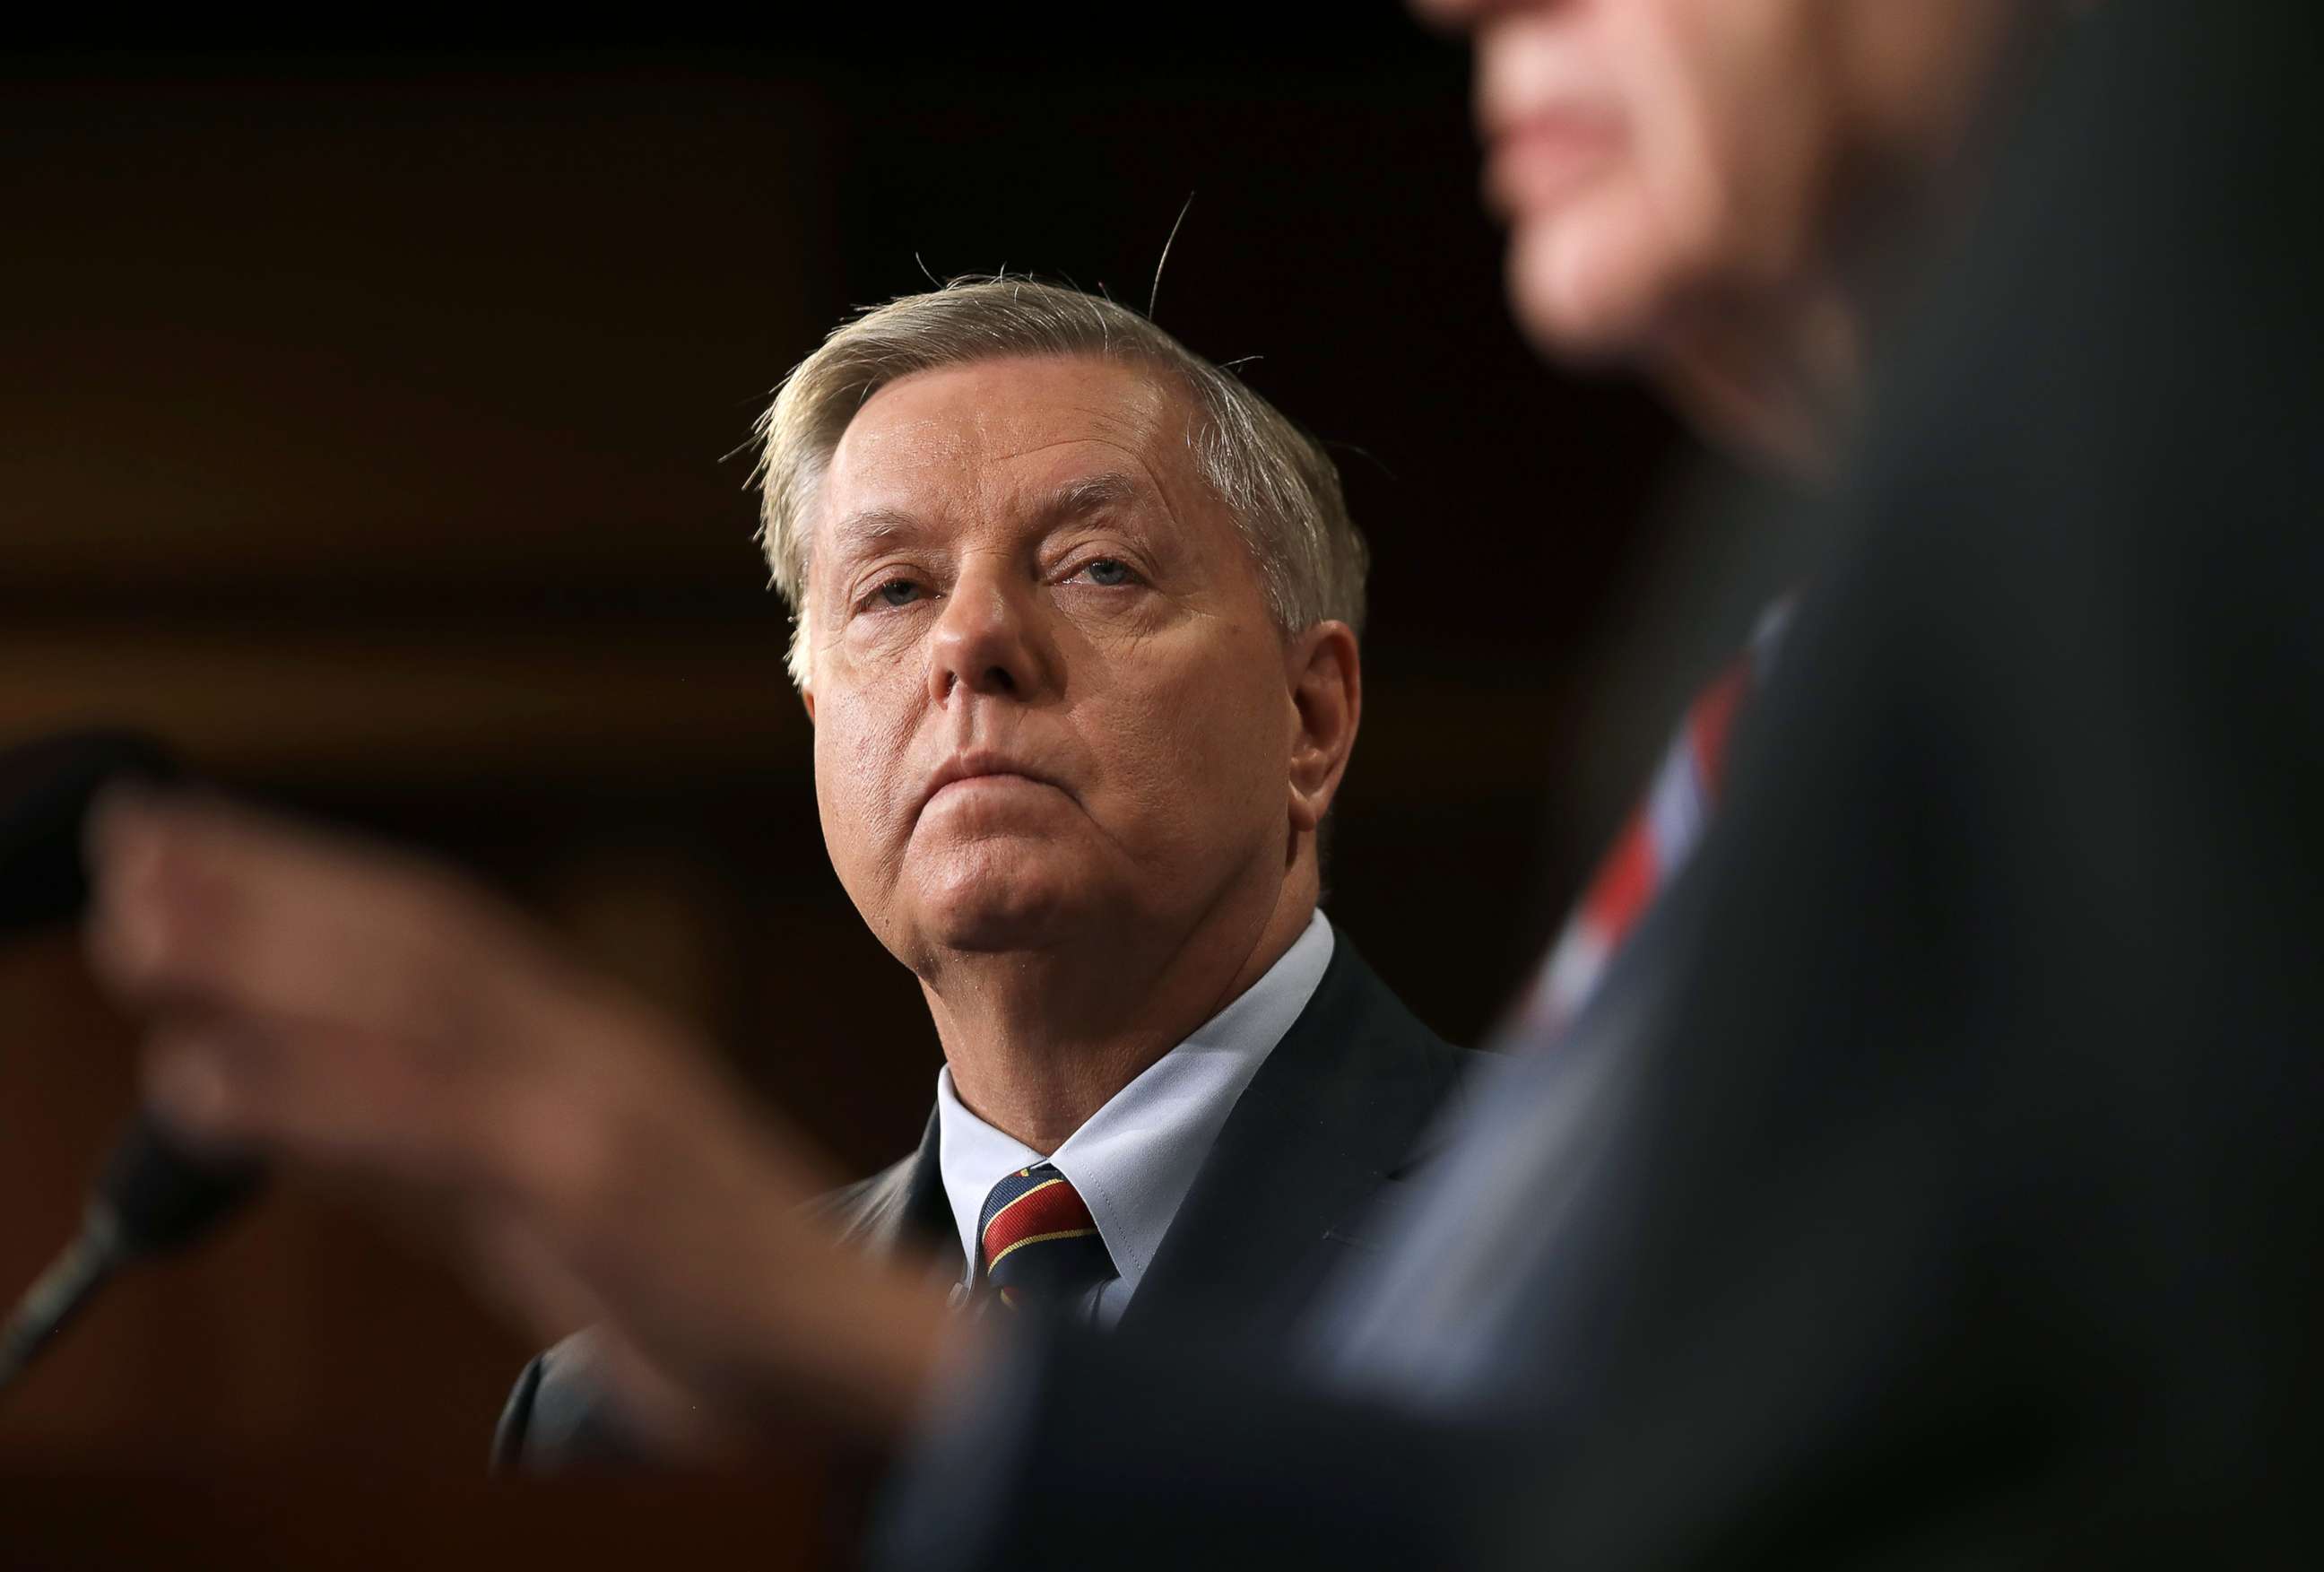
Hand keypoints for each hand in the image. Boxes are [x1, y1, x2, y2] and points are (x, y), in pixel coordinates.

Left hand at [81, 788, 960, 1449]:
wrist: (863, 1354)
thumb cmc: (718, 1295)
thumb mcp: (548, 1209)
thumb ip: (427, 1151)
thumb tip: (290, 1096)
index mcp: (588, 1046)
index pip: (433, 938)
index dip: (305, 883)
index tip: (187, 842)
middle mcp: (592, 1048)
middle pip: (413, 942)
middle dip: (265, 882)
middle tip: (132, 831)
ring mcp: (597, 1105)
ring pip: (418, 1006)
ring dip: (265, 954)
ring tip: (137, 917)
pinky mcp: (597, 1184)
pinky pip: (436, 1128)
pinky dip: (312, 1094)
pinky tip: (202, 1076)